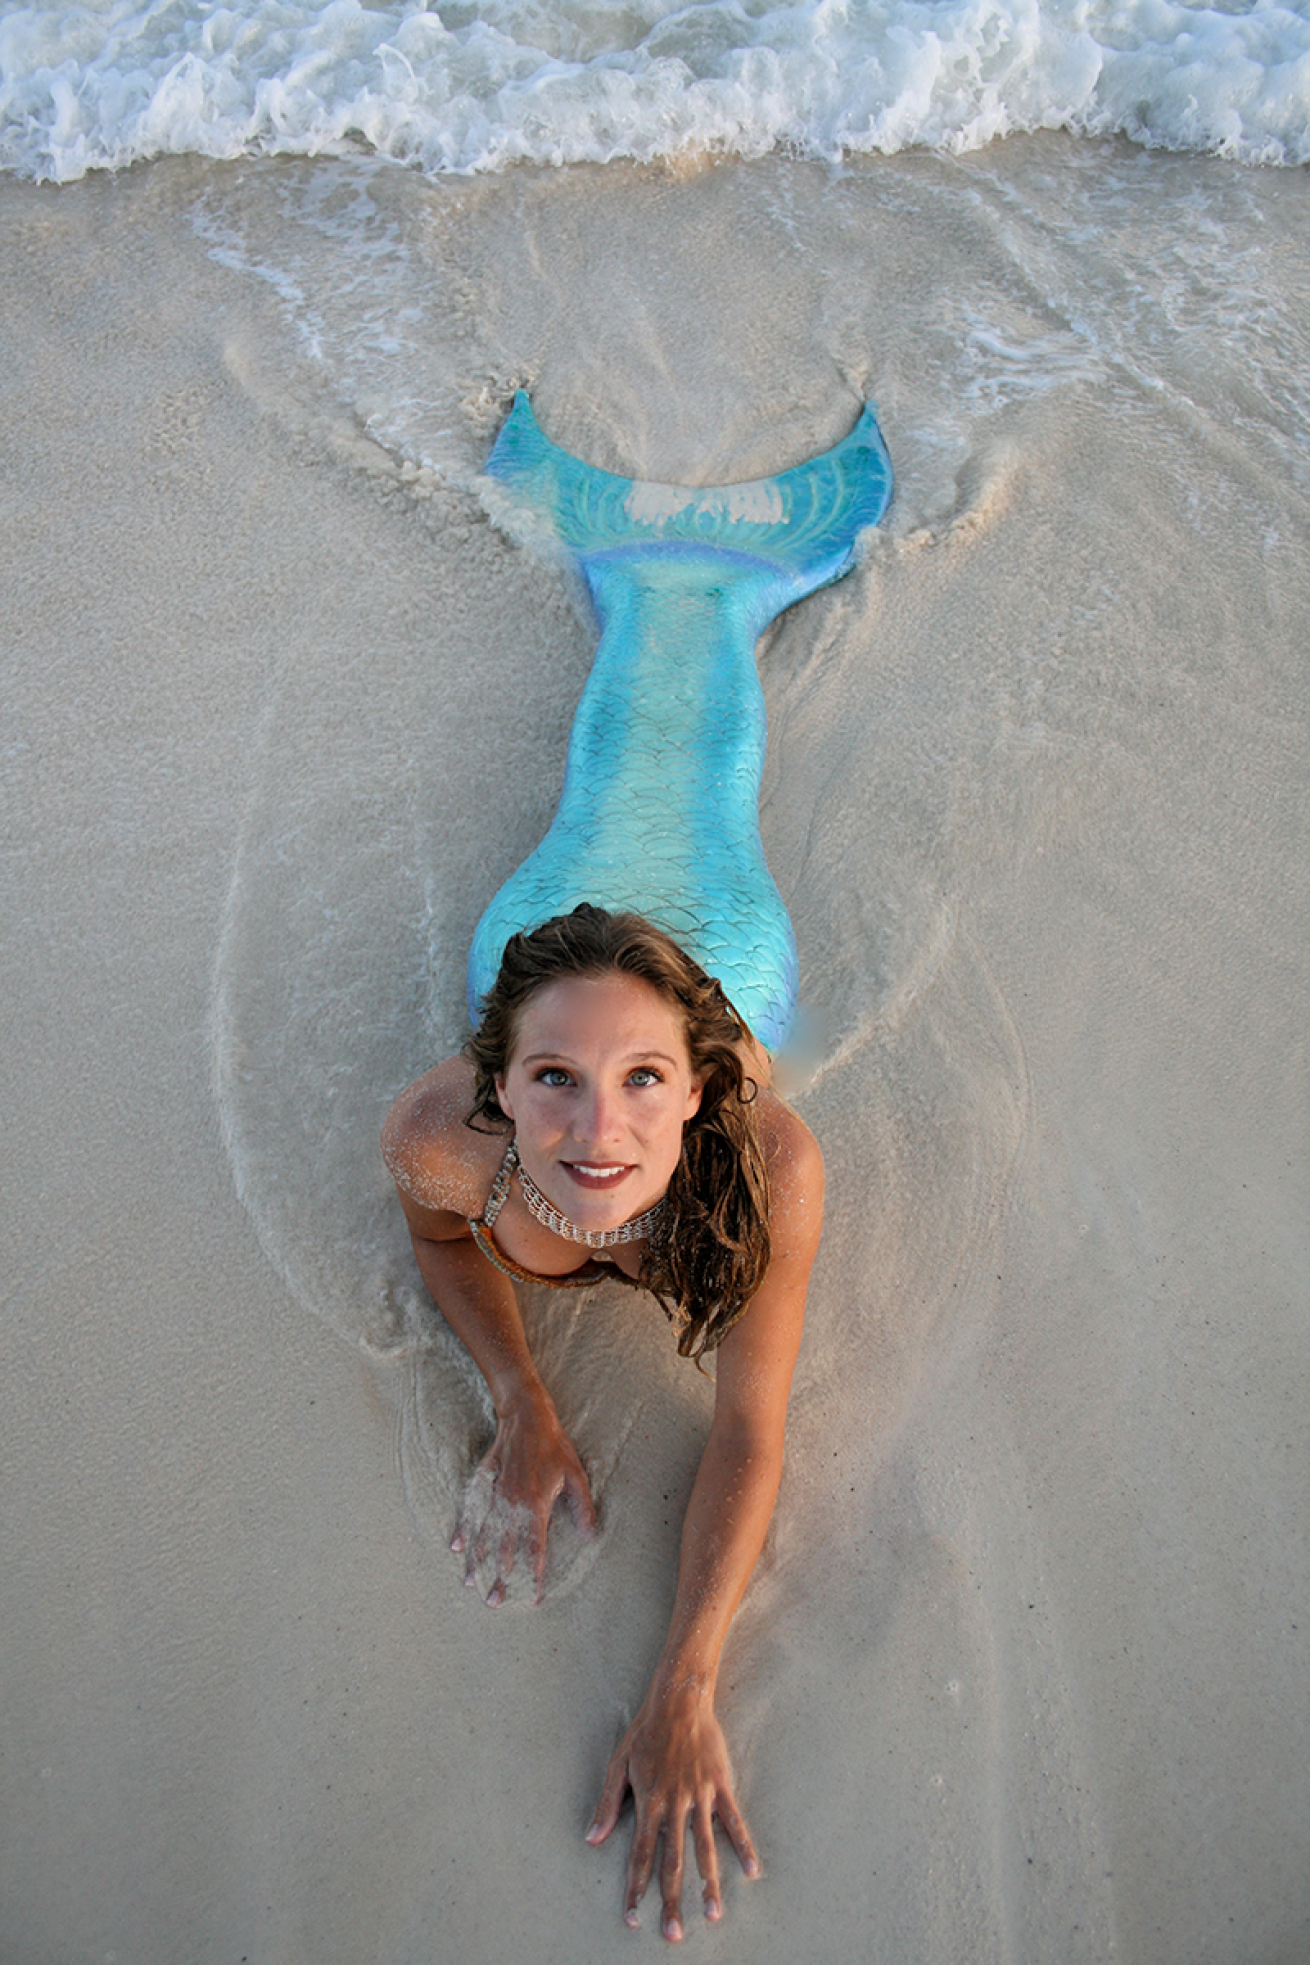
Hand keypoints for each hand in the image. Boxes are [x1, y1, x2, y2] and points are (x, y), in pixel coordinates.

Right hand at [451, 1393, 595, 1604]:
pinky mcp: (484, 1483)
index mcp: (536, 1505)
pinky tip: (456, 1547)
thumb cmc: (555, 1447)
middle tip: (493, 1602)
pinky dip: (464, 1529)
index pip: (535, 1549)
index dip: (534, 1575)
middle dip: (500, 1578)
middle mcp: (513, 1504)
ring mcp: (495, 1494)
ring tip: (470, 1584)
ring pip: (485, 1534)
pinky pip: (471, 1511)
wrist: (527, 1417)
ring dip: (478, 1561)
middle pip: (504, 1550)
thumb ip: (582, 1507)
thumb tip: (589, 1536)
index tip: (532, 1596)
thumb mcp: (576, 1476)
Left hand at [586, 1679, 759, 1940]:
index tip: (634, 1917)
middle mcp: (673, 1804)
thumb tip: (592, 1840)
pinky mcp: (720, 1785)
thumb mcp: (618, 1765)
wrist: (678, 1700)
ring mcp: (699, 1796)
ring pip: (705, 1847)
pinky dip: (743, 1846)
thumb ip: (607, 1804)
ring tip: (713, 1915)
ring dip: (709, 1884)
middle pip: (672, 1861)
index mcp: (647, 1802)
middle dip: (672, 1900)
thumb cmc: (645, 1733)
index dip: (636, 1888)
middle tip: (673, 1934)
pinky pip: (733, 1821)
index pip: (639, 1855)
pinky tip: (752, 1871)